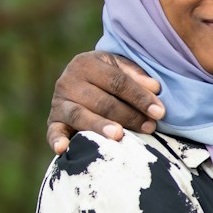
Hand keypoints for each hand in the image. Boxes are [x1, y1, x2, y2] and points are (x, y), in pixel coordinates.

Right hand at [47, 51, 165, 153]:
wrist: (79, 83)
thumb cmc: (108, 77)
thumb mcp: (120, 68)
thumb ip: (136, 76)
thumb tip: (155, 87)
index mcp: (86, 64)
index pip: (117, 81)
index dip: (140, 97)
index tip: (160, 111)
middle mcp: (68, 81)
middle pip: (101, 101)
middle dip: (128, 115)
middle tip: (150, 127)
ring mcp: (59, 102)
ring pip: (81, 115)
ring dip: (100, 126)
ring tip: (118, 135)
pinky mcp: (53, 121)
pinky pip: (53, 131)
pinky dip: (56, 140)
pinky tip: (62, 149)